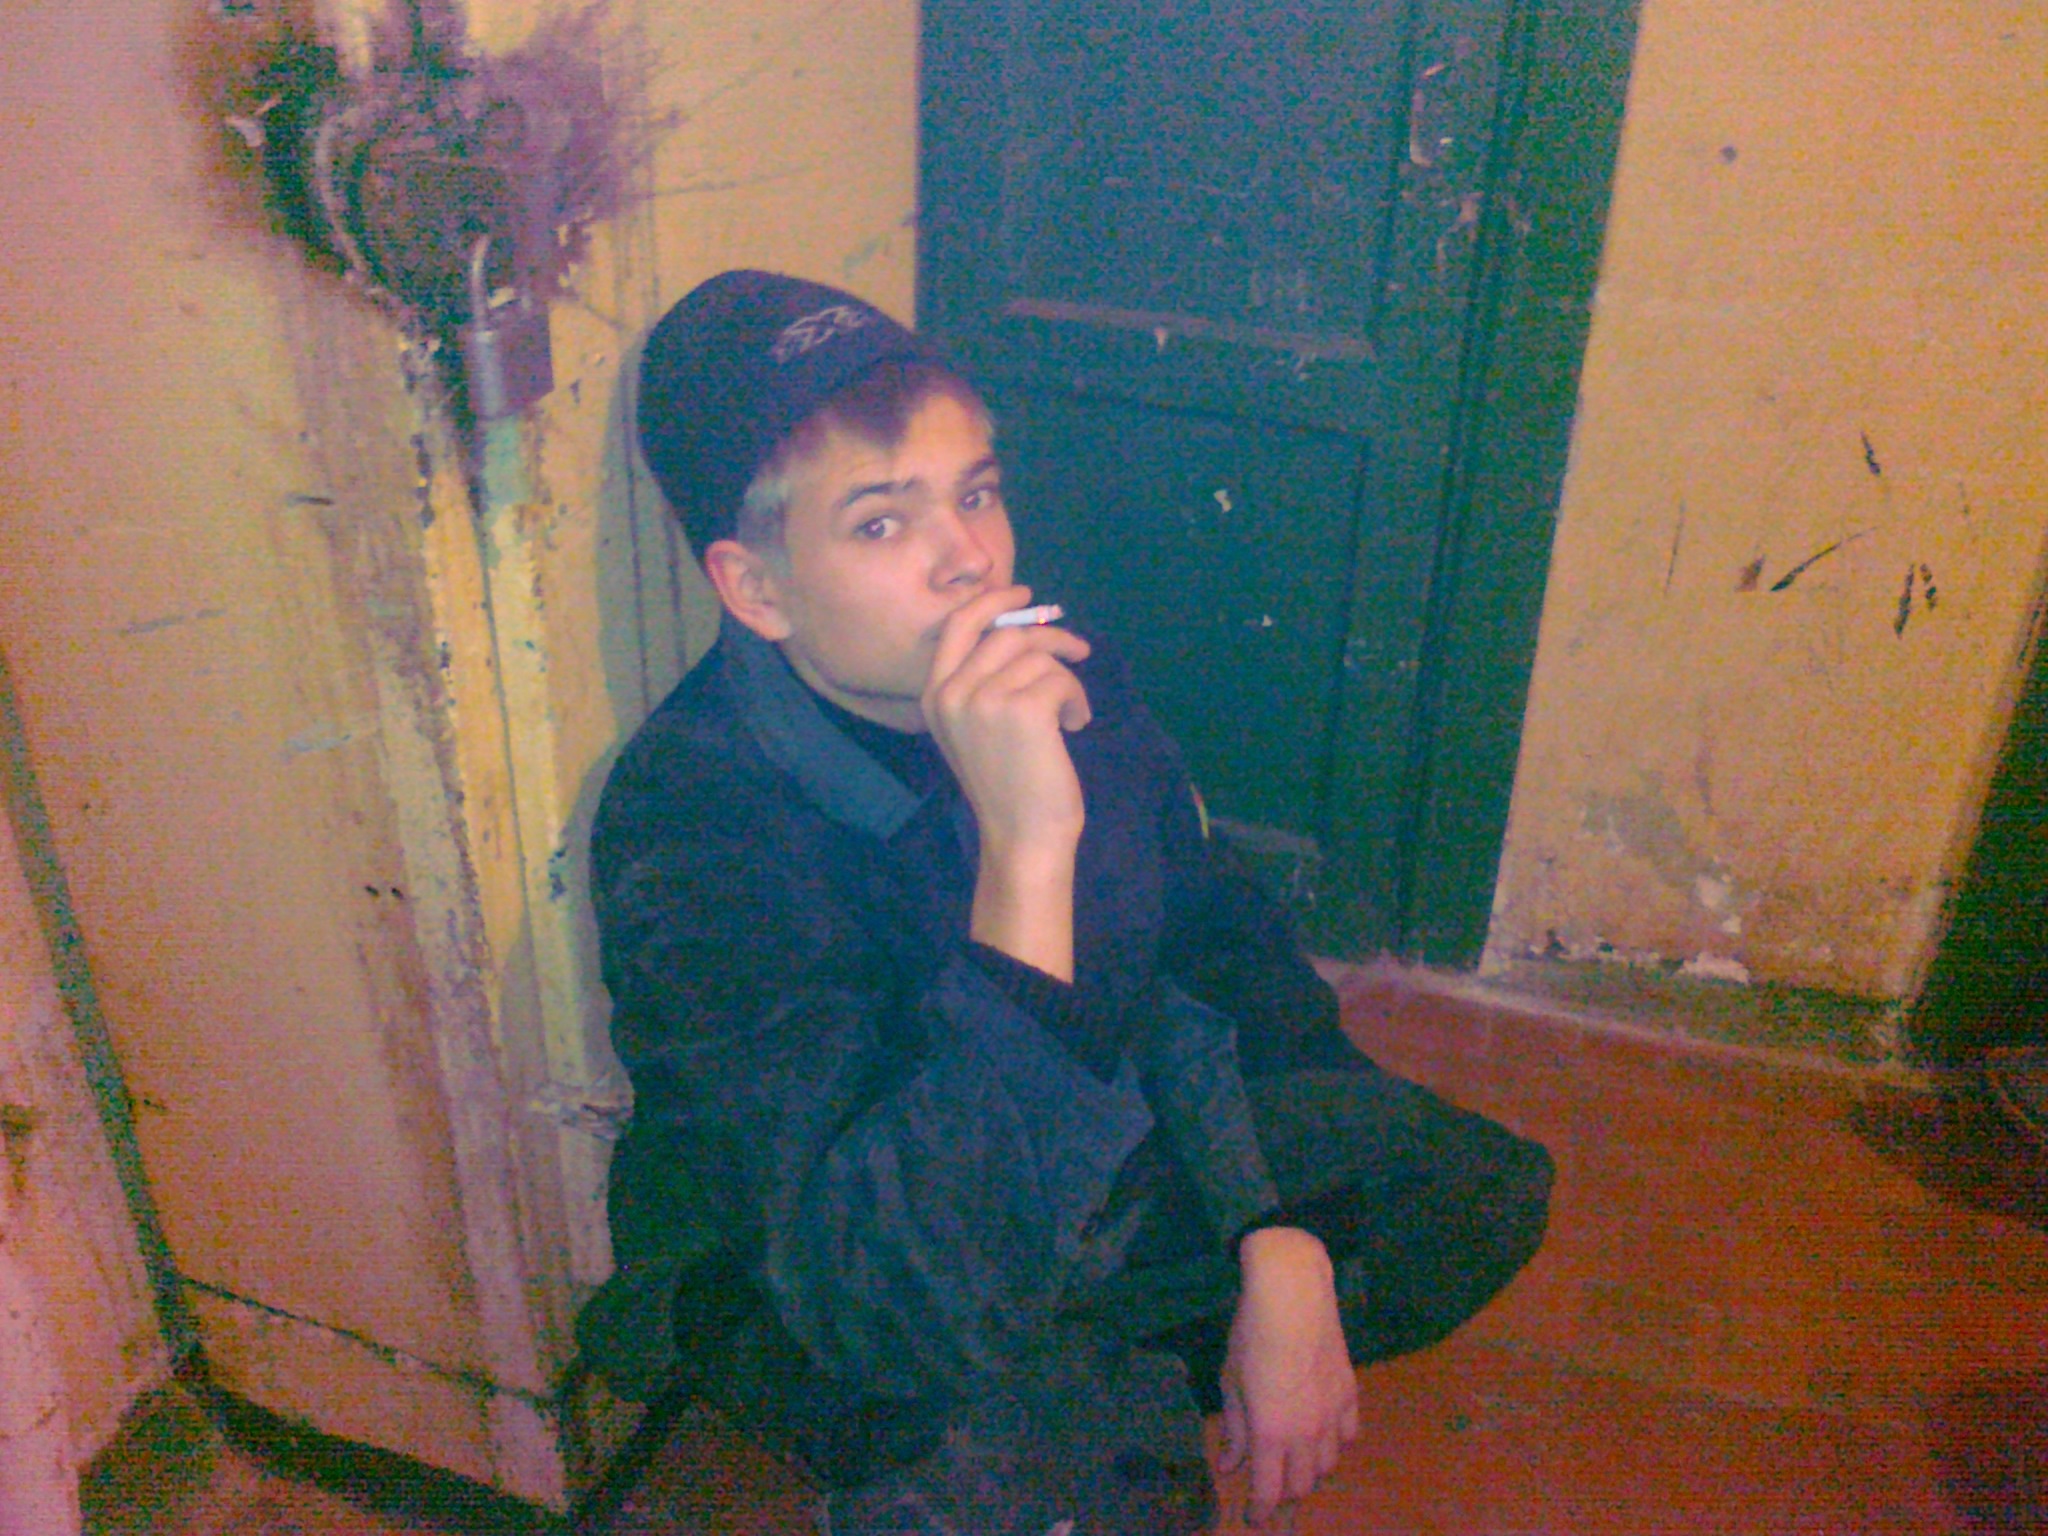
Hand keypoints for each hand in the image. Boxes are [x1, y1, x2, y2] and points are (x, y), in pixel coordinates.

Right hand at [924, 586, 1092, 977]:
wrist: (1021, 837)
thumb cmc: (1007, 786)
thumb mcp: (978, 728)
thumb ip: (985, 680)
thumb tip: (1024, 625)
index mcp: (934, 695)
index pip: (956, 625)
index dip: (992, 600)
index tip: (1024, 595)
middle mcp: (951, 693)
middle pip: (1005, 632)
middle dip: (1048, 634)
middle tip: (1078, 648)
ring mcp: (983, 699)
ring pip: (1038, 656)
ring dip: (1067, 679)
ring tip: (1073, 713)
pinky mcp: (1022, 709)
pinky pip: (1060, 679)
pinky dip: (1077, 698)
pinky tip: (1076, 726)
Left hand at [1219, 1227, 1358, 1525]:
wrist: (1293, 1293)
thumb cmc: (1251, 1334)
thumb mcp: (1230, 1381)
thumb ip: (1234, 1430)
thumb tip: (1229, 1466)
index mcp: (1270, 1432)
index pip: (1269, 1491)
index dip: (1260, 1512)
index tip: (1252, 1518)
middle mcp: (1306, 1432)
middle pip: (1302, 1485)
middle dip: (1284, 1496)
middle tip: (1270, 1491)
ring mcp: (1333, 1414)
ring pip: (1328, 1465)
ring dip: (1310, 1472)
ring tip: (1294, 1462)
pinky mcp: (1350, 1394)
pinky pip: (1349, 1436)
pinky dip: (1335, 1444)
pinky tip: (1322, 1434)